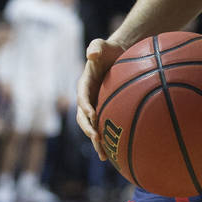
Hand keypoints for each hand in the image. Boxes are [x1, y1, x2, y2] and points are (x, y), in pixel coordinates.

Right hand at [76, 38, 125, 158]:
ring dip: (96, 141)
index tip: (93, 115)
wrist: (118, 55)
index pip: (82, 97)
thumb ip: (96, 47)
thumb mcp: (102, 45)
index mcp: (84, 85)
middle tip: (97, 140)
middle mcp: (87, 99)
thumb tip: (91, 54)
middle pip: (83, 118)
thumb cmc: (110, 50)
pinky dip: (107, 140)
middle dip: (89, 130)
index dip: (85, 107)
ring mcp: (95, 107)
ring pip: (92, 127)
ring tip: (103, 155)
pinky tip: (116, 154)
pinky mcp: (104, 112)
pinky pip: (103, 128)